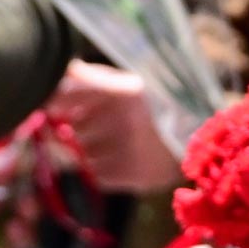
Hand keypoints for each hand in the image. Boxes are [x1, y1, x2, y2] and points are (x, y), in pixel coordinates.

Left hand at [51, 62, 178, 191]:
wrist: (195, 141)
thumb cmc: (152, 108)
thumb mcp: (128, 84)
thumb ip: (90, 78)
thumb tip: (60, 72)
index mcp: (121, 91)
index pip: (67, 92)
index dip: (54, 102)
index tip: (53, 107)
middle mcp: (122, 120)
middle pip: (70, 128)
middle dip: (78, 129)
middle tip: (102, 126)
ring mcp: (126, 149)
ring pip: (81, 155)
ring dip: (91, 151)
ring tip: (117, 143)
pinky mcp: (129, 175)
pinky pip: (96, 175)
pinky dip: (103, 170)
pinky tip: (123, 159)